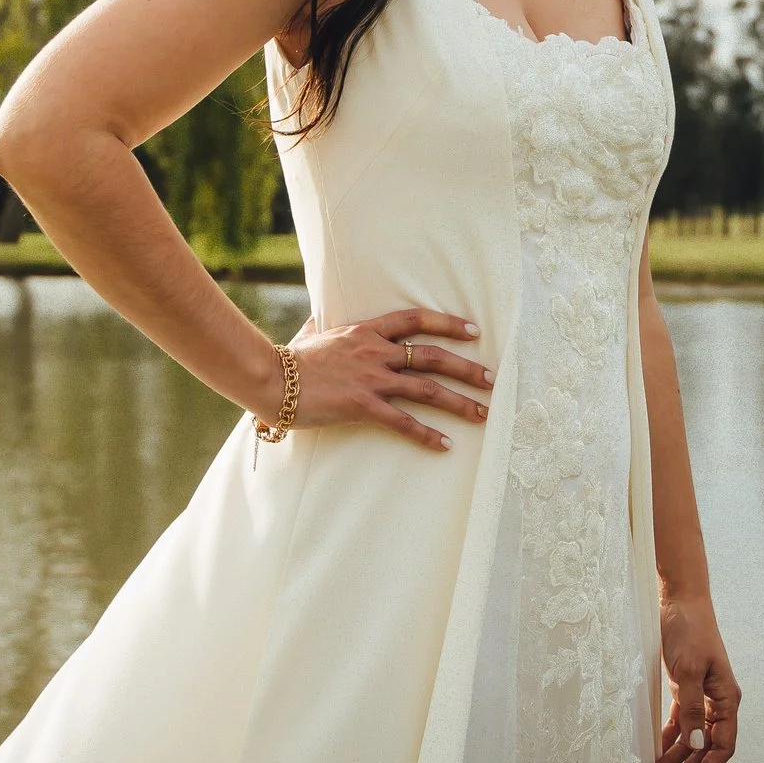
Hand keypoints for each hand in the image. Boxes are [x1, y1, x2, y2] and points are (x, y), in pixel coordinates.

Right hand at [264, 307, 491, 452]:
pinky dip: (427, 434)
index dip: (448, 323)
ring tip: (483, 413)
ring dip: (459, 401)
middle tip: (492, 379)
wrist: (272, 378)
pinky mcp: (363, 406)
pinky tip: (445, 444)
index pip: (415, 320)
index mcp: (366, 332)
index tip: (473, 330)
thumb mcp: (310, 334)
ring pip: (427, 389)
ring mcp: (371, 379)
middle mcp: (375, 352)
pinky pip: (403, 422)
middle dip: (466, 368)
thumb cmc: (288, 359)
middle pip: (432, 356)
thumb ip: (321, 326)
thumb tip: (317, 318)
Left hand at [653, 591, 739, 762]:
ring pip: (691, 735)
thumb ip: (690, 710)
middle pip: (706, 745)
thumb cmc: (689, 631)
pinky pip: (679, 720)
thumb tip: (696, 746)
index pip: (722, 744)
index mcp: (726, 698)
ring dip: (676, 757)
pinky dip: (668, 736)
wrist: (680, 599)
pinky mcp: (684, 686)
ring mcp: (700, 694)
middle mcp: (717, 700)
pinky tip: (656, 751)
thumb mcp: (687, 672)